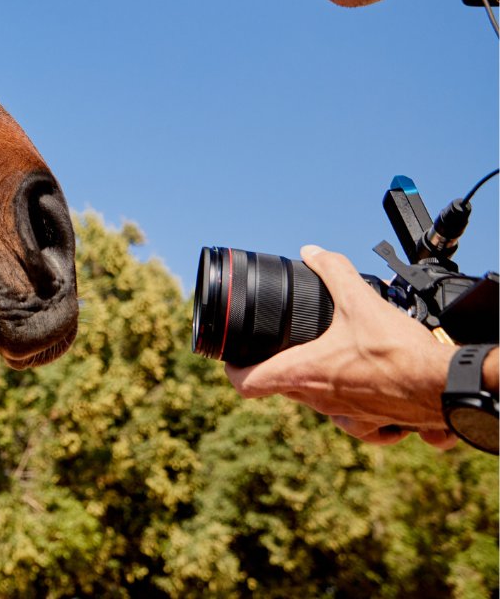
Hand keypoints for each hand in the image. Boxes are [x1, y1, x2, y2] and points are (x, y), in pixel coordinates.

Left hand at [224, 244, 456, 446]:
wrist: (446, 386)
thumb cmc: (401, 352)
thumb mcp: (359, 300)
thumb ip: (332, 270)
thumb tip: (312, 253)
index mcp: (305, 373)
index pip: (248, 384)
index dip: (233, 371)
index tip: (231, 360)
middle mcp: (321, 402)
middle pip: (284, 388)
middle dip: (281, 367)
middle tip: (286, 346)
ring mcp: (349, 418)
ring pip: (320, 405)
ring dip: (319, 385)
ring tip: (331, 360)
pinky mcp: (376, 425)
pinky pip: (357, 422)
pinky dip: (357, 406)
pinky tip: (367, 384)